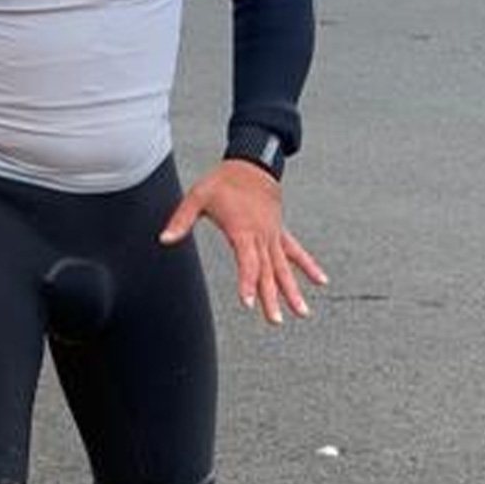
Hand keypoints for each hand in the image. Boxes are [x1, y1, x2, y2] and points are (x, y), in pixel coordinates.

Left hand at [159, 160, 327, 324]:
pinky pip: (296, 252)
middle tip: (275, 320)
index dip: (248, 282)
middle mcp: (261, 235)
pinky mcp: (279, 231)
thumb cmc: (223, 180)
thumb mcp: (197, 196)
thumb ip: (180, 220)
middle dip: (271, 297)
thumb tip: (163, 239)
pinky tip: (321, 281)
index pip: (247, 261)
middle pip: (268, 271)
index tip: (249, 302)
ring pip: (284, 267)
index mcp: (242, 229)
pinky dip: (308, 266)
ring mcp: (273, 234)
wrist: (252, 163)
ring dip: (293, 290)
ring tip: (303, 313)